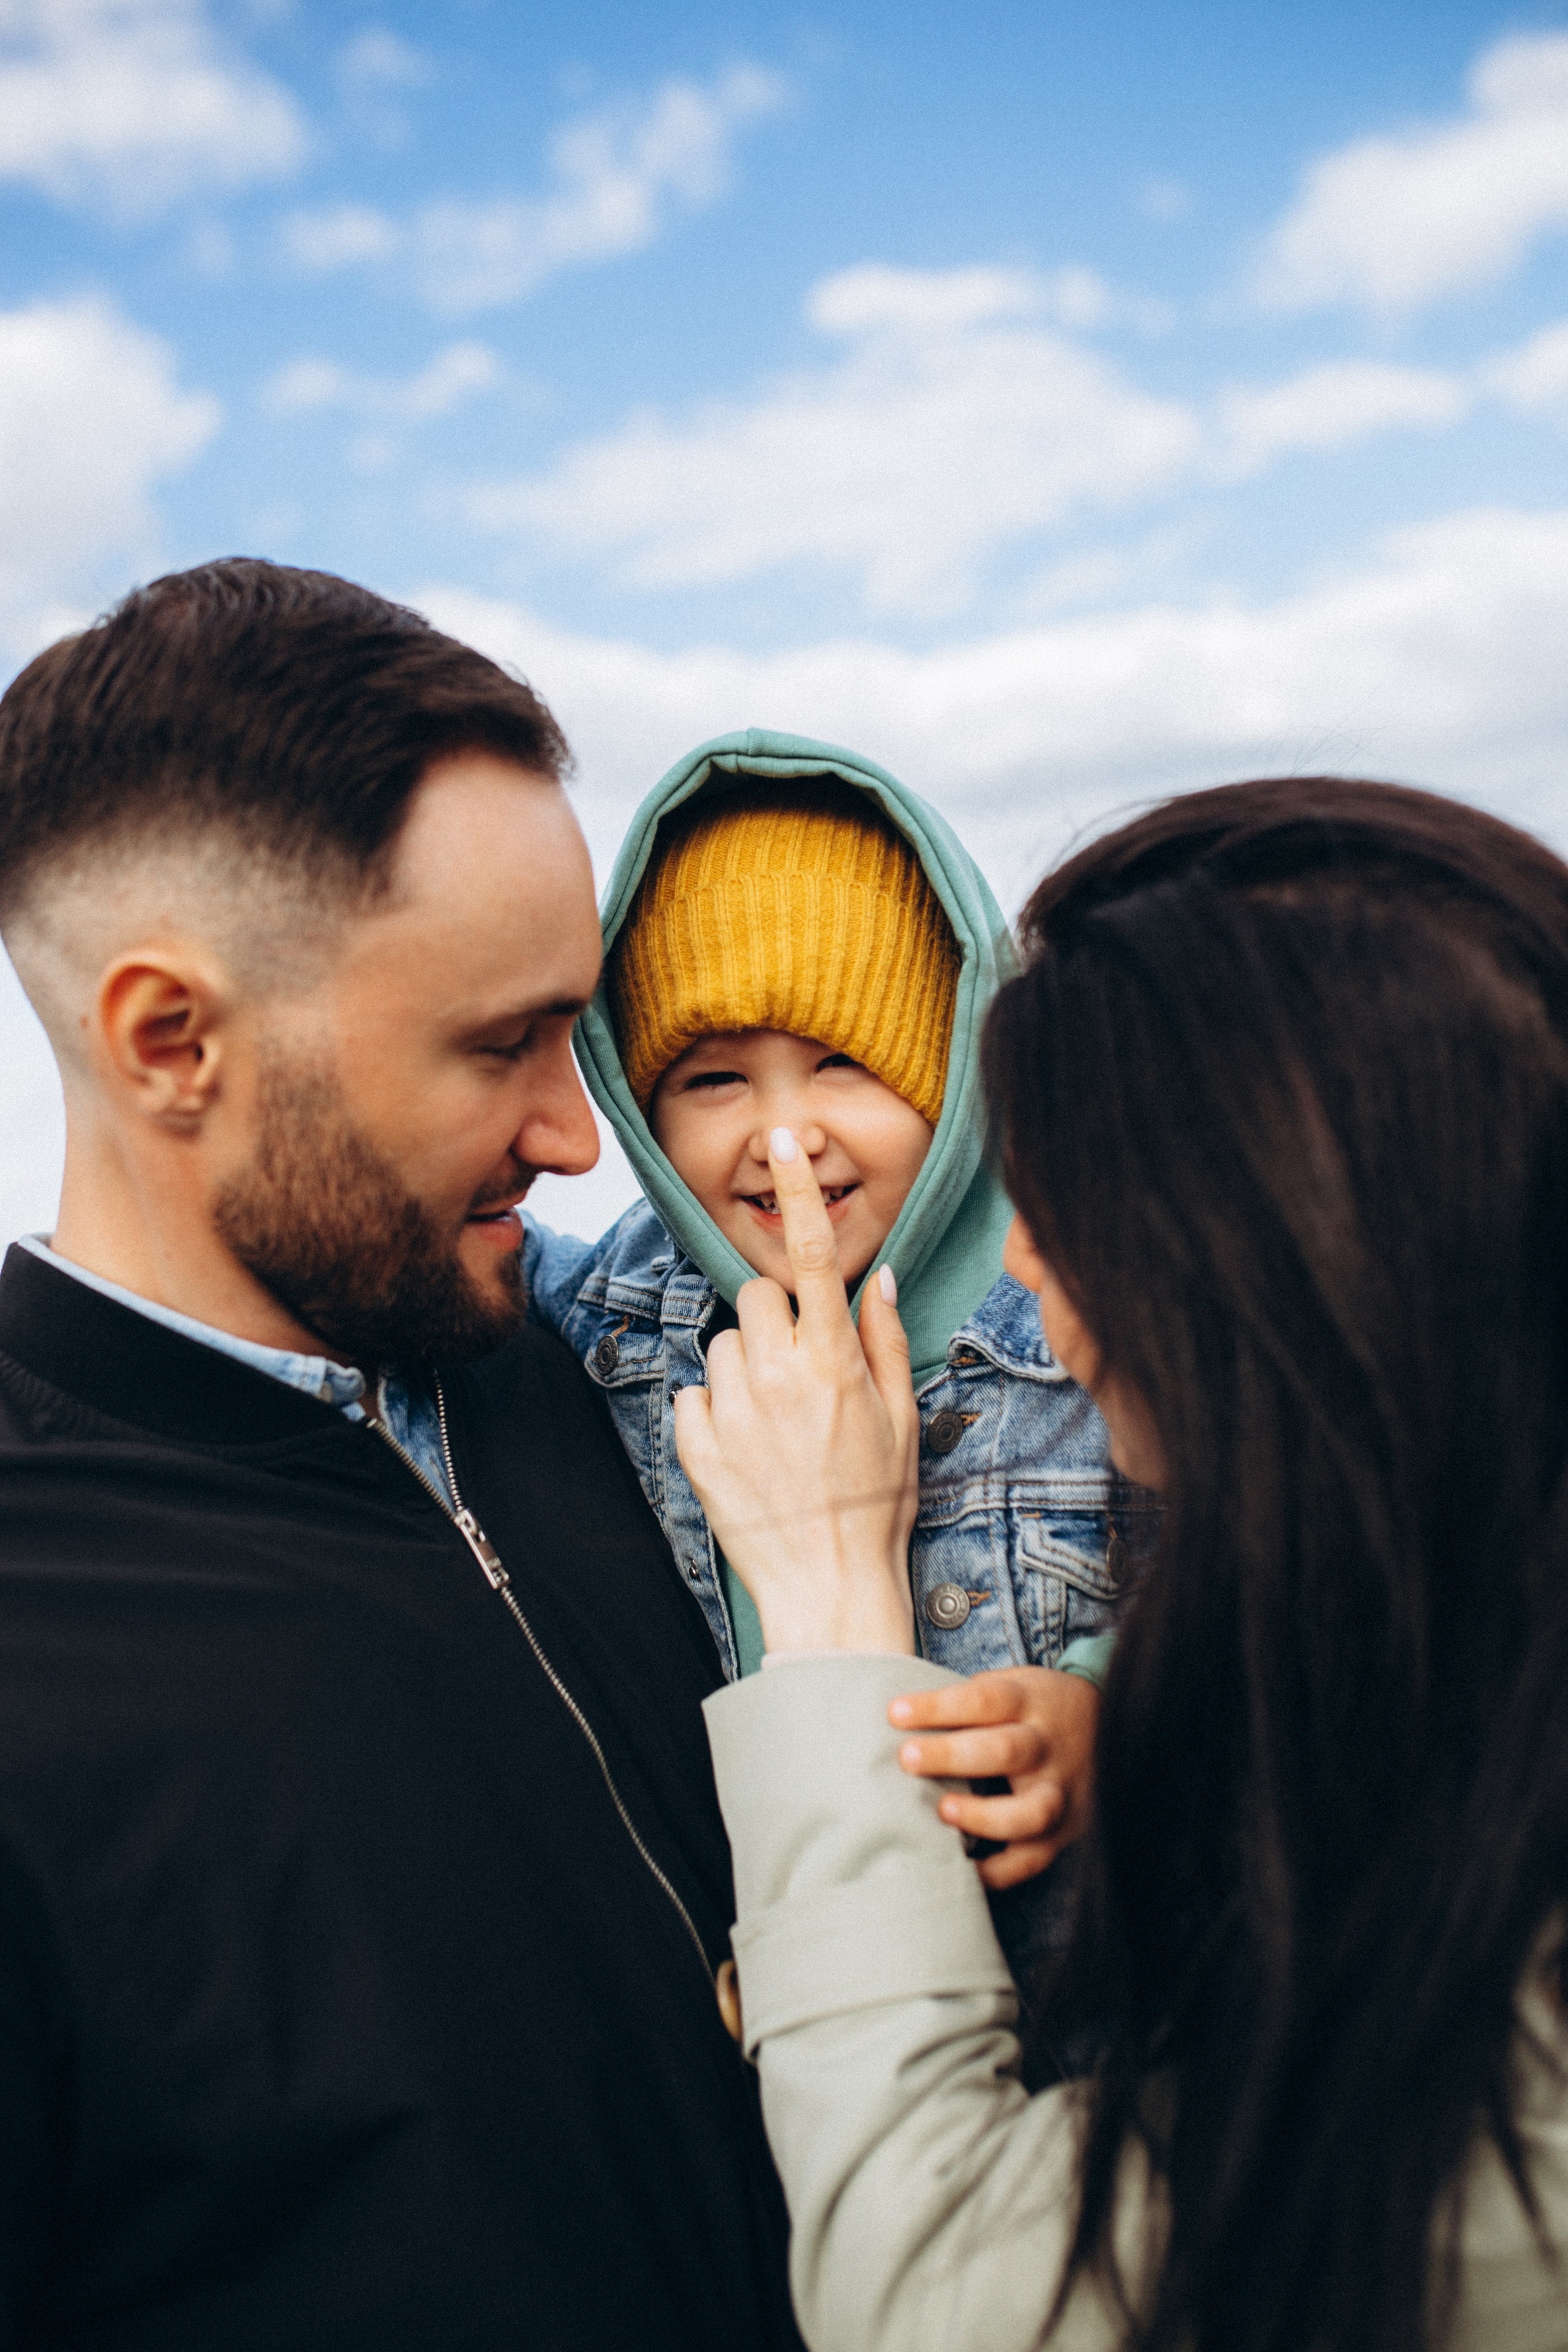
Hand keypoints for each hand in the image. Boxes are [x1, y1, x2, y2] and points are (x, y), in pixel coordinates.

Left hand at [673, 1127, 919, 1656]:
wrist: (828, 1587)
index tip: (781, 1137)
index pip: (814, 1255)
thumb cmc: (876, 1505)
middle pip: (756, 1295)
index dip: (798, 1188)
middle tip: (796, 1368)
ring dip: (743, 1366)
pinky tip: (745, 1446)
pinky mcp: (695, 1445)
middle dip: (773, 1318)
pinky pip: (694, 1393)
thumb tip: (881, 1277)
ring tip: (772, 1419)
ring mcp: (732, 1411)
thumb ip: (888, 1341)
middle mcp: (779, 1377)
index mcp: (835, 1364)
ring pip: (722, 1342)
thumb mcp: (901, 1420)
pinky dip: (714, 1410)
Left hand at [889, 1667, 1099, 1889]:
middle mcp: (1047, 1747)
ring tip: (943, 1811)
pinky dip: (997, 1873)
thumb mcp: (1016, 1684)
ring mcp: (1059, 1793)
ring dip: (983, 1816)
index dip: (939, 1706)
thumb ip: (970, 1696)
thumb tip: (900, 1707)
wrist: (1114, 1727)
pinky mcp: (1062, 1833)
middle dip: (952, 1755)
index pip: (985, 1700)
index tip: (895, 1713)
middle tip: (907, 1758)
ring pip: (1029, 1813)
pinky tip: (962, 1868)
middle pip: (1005, 1750)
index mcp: (1030, 1703)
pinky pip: (1031, 1861)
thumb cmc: (1039, 1708)